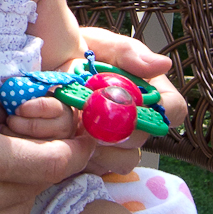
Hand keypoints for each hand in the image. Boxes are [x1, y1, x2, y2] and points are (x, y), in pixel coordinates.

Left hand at [77, 26, 183, 174]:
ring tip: (77, 129)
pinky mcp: (92, 158)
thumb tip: (163, 64)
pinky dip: (84, 159)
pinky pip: (98, 169)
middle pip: (145, 138)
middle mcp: (135, 120)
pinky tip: (66, 142)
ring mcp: (114, 142)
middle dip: (120, 128)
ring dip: (102, 148)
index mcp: (146, 93)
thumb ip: (128, 52)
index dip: (162, 110)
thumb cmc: (74, 52)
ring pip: (124, 159)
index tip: (135, 103)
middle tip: (94, 117)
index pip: (173, 109)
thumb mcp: (99, 44)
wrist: (39, 67)